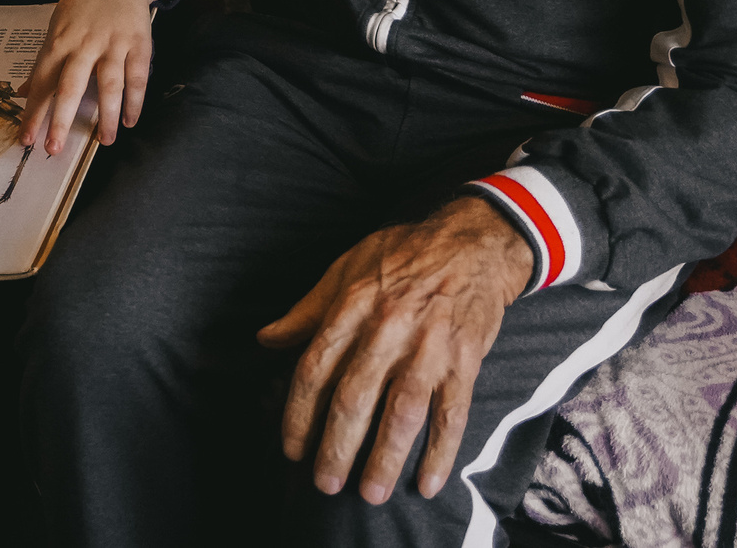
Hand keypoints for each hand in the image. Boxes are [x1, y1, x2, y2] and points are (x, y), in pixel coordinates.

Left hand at [18, 0, 170, 155]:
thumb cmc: (84, 3)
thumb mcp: (57, 26)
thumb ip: (45, 61)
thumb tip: (25, 92)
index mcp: (59, 40)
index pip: (42, 81)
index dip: (33, 111)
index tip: (25, 138)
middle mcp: (84, 43)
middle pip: (70, 86)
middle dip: (61, 120)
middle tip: (53, 149)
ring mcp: (113, 43)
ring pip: (108, 86)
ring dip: (105, 117)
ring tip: (103, 142)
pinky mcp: (138, 44)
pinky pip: (137, 78)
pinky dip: (134, 102)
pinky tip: (129, 121)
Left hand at [257, 196, 531, 506]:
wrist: (471, 243)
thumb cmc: (401, 255)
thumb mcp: (346, 268)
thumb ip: (307, 310)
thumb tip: (266, 339)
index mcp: (352, 306)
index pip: (316, 368)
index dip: (299, 413)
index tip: (292, 448)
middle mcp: (388, 329)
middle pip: (354, 396)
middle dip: (336, 446)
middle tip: (323, 483)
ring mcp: (429, 347)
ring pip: (401, 412)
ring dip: (384, 457)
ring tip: (369, 492)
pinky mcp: (465, 361)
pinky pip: (452, 415)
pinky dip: (440, 452)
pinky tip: (425, 483)